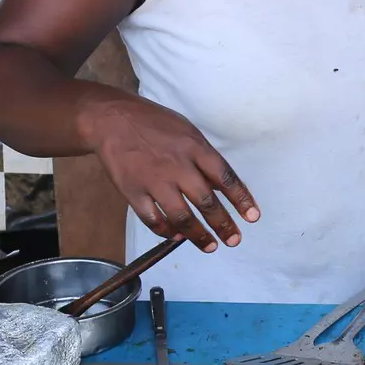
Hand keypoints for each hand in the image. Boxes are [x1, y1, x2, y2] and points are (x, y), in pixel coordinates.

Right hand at [82, 93, 258, 250]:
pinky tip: (176, 237)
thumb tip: (222, 187)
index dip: (241, 199)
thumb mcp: (187, 131)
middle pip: (205, 201)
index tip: (252, 217)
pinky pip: (152, 219)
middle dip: (223, 224)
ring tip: (210, 246)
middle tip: (234, 240)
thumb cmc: (155, 124)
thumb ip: (204, 158)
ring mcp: (153, 180)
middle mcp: (177, 165)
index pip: (225, 177)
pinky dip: (166, 231)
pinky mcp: (133, 191)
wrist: (112, 119)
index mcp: (194, 148)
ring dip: (198, 235)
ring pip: (181, 216)